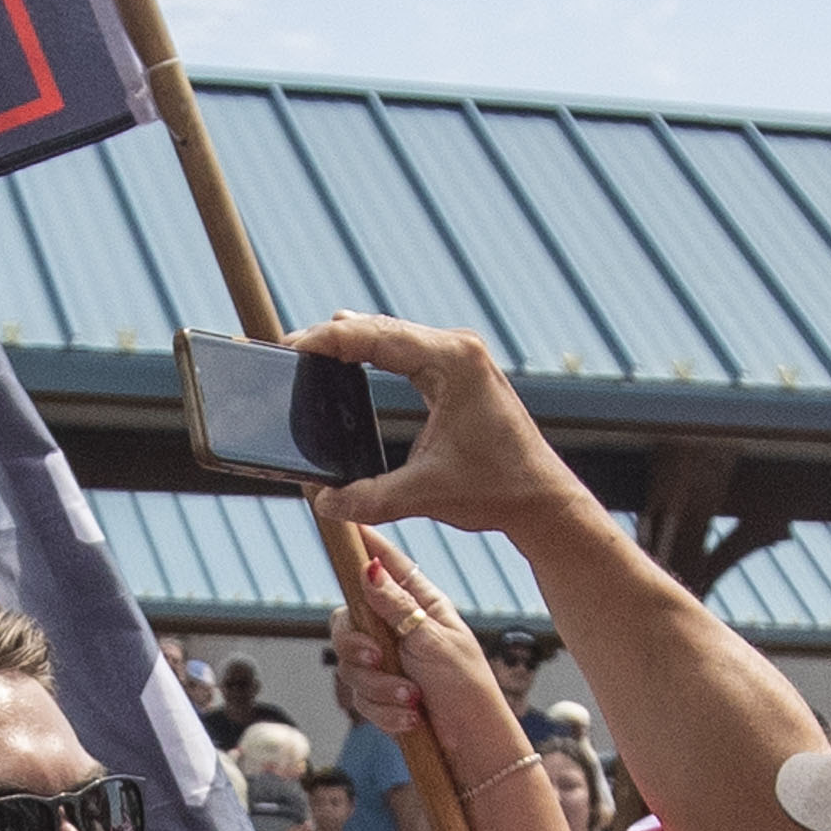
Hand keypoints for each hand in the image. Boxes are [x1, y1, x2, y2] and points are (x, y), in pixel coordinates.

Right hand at [301, 311, 600, 546]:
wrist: (544, 498)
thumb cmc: (497, 490)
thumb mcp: (422, 495)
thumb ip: (367, 499)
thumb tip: (322, 502)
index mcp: (452, 363)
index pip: (374, 337)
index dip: (326, 340)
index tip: (288, 346)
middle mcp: (458, 349)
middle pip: (379, 328)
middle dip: (332, 337)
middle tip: (287, 350)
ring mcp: (461, 357)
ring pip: (392, 334)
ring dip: (352, 342)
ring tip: (308, 352)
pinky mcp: (460, 371)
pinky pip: (405, 348)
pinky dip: (372, 352)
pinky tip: (347, 359)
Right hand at [323, 530, 540, 830]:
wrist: (473, 744)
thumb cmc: (466, 686)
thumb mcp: (434, 641)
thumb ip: (396, 608)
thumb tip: (369, 569)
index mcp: (418, 604)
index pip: (382, 564)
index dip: (360, 544)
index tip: (341, 519)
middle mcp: (397, 629)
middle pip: (347, 622)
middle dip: (357, 646)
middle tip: (376, 658)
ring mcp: (387, 663)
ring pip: (350, 666)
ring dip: (379, 687)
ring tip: (412, 699)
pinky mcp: (380, 695)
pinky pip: (359, 698)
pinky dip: (383, 712)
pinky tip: (410, 719)